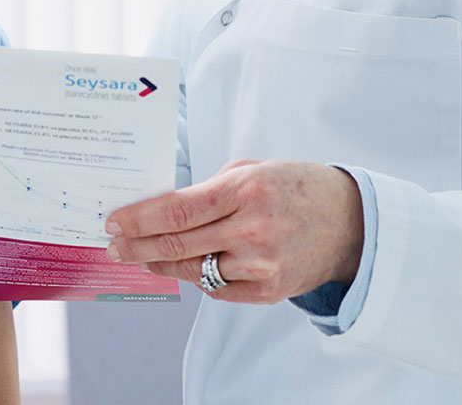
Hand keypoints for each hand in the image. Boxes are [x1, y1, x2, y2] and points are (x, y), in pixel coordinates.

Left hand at [104, 160, 363, 304]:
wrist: (348, 222)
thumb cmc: (295, 187)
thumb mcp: (253, 169)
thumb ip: (211, 188)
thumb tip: (163, 208)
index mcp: (247, 190)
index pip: (178, 210)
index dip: (139, 218)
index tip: (114, 221)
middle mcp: (253, 230)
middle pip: (178, 245)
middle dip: (137, 246)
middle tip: (114, 246)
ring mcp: (261, 265)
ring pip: (194, 270)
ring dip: (161, 264)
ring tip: (142, 256)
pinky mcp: (268, 291)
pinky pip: (217, 289)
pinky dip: (196, 277)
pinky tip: (181, 266)